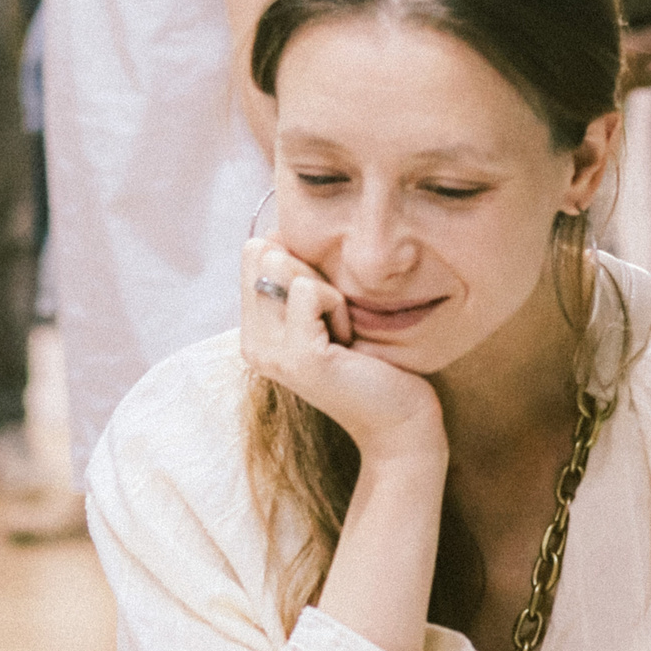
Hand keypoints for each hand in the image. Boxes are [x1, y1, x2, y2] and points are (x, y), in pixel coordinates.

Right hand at [237, 237, 443, 460]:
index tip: (324, 306)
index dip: (298, 259)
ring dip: (327, 289)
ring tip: (341, 333)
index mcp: (253, 332)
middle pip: (262, 252)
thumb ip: (299, 277)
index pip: (254, 251)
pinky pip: (309, 290)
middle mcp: (251, 344)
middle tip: (335, 320)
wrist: (399, 419)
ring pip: (282, 265)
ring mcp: (269, 353)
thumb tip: (280, 232)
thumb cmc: (373, 360)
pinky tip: (348, 341)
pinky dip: (338, 305)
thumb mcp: (327, 311)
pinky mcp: (297, 357)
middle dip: (309, 271)